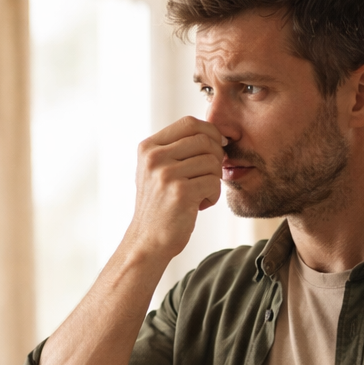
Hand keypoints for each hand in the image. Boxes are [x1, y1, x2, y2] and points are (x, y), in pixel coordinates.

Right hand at [124, 116, 224, 262]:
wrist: (147, 241)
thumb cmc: (159, 205)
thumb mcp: (156, 170)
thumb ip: (176, 148)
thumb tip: (215, 131)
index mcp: (148, 147)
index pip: (189, 123)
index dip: (210, 132)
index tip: (216, 147)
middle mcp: (154, 157)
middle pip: (205, 140)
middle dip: (216, 157)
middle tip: (209, 175)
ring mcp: (165, 174)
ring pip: (212, 161)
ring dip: (214, 180)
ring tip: (200, 194)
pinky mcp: (180, 192)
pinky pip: (213, 182)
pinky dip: (213, 196)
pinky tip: (199, 205)